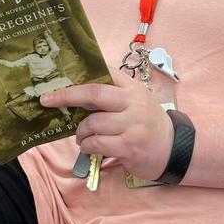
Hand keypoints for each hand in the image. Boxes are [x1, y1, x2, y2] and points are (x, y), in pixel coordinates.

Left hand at [40, 68, 173, 180]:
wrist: (175, 149)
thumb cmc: (148, 123)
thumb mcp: (136, 101)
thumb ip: (113, 94)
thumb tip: (76, 91)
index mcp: (132, 88)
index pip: (103, 74)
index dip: (78, 77)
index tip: (56, 81)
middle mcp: (133, 103)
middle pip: (94, 93)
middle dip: (66, 96)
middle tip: (47, 101)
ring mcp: (132, 125)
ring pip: (92, 123)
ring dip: (80, 132)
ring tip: (82, 137)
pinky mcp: (129, 146)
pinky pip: (98, 144)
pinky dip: (88, 146)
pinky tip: (90, 147)